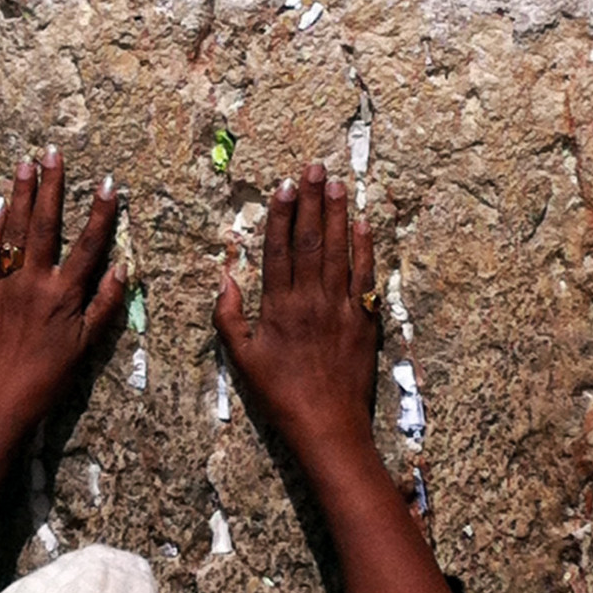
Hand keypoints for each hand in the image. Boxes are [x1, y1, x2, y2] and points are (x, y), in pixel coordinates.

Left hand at [0, 146, 125, 437]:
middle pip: (45, 225)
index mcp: (64, 294)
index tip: (108, 182)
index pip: (88, 244)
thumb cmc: (50, 377)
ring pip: (14, 231)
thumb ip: (105, 305)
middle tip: (51, 152)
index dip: (100, 212)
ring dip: (19, 195)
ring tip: (24, 164)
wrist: (3, 400)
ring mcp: (5, 285)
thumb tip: (121, 267)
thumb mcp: (87, 346)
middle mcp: (34, 282)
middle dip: (50, 186)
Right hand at [213, 163, 377, 450]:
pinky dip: (365, 249)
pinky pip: (365, 277)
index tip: (285, 185)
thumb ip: (230, 319)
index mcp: (279, 308)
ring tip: (338, 183)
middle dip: (313, 202)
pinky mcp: (364, 321)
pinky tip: (364, 224)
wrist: (327, 425)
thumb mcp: (243, 361)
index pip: (280, 250)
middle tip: (315, 167)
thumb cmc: (280, 396)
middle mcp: (311, 300)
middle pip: (312, 241)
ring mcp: (341, 308)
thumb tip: (226, 280)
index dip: (283, 215)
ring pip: (339, 252)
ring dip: (338, 215)